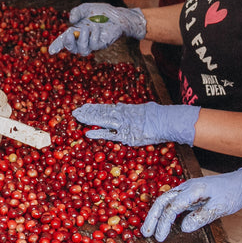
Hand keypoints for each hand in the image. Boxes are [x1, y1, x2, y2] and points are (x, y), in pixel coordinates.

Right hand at [48, 3, 146, 55]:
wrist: (118, 15)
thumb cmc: (101, 13)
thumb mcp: (86, 8)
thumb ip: (77, 12)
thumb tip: (71, 21)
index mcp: (76, 31)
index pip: (64, 41)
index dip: (56, 46)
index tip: (50, 51)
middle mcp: (82, 39)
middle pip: (72, 49)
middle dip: (69, 44)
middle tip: (70, 35)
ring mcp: (92, 44)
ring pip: (83, 51)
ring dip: (82, 40)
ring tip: (87, 28)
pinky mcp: (102, 44)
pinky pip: (94, 45)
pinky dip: (93, 36)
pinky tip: (97, 27)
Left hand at [73, 102, 199, 145]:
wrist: (166, 122)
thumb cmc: (159, 116)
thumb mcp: (145, 109)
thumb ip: (133, 110)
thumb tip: (125, 108)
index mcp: (126, 109)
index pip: (107, 108)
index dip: (95, 108)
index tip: (85, 107)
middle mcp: (122, 115)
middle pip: (101, 113)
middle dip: (88, 113)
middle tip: (75, 112)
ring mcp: (122, 125)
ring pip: (102, 121)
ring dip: (89, 120)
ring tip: (77, 118)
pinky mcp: (125, 135)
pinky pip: (109, 135)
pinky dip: (98, 134)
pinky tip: (87, 134)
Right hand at [142, 160, 241, 240]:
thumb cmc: (234, 193)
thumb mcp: (221, 207)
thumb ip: (201, 217)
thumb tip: (183, 228)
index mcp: (193, 189)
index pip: (173, 206)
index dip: (164, 223)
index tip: (159, 237)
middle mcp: (186, 187)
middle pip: (162, 201)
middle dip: (152, 218)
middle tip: (145, 233)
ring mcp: (187, 189)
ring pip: (165, 200)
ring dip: (155, 214)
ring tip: (148, 229)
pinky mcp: (190, 193)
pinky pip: (172, 201)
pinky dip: (164, 211)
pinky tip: (162, 221)